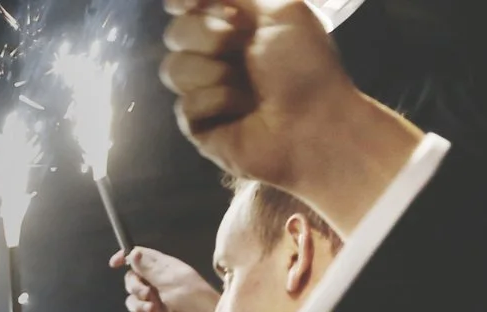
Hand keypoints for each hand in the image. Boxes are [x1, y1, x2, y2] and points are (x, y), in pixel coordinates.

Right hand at [112, 247, 223, 311]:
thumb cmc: (192, 295)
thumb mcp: (169, 279)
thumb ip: (149, 268)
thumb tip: (133, 253)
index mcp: (161, 267)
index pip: (139, 256)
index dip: (125, 257)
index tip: (114, 264)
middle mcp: (155, 280)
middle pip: (131, 279)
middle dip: (135, 288)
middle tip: (148, 294)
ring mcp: (154, 298)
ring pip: (132, 299)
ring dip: (139, 305)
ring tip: (152, 311)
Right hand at [158, 0, 420, 234]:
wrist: (312, 124)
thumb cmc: (305, 67)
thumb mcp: (281, 9)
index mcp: (237, 24)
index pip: (188, 5)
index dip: (186, 1)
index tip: (196, 2)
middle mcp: (218, 55)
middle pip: (175, 32)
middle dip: (207, 36)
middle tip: (241, 45)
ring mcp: (206, 90)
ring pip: (174, 68)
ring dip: (213, 73)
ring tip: (246, 88)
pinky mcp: (199, 125)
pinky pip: (185, 105)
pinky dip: (217, 103)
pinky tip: (241, 112)